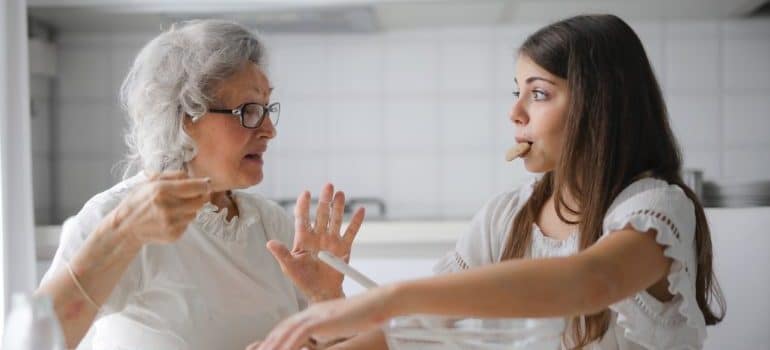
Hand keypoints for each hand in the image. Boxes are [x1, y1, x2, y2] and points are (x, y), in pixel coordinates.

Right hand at [110, 170, 210, 245]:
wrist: (125, 227)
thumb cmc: (138, 201)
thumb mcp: (150, 182)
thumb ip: (174, 176)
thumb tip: (196, 177)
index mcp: (161, 190)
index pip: (196, 187)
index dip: (205, 185)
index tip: (206, 184)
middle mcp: (167, 207)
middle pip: (200, 201)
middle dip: (200, 196)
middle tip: (193, 194)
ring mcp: (171, 223)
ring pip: (195, 213)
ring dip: (190, 209)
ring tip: (175, 207)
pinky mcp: (174, 235)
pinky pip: (188, 224)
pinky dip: (183, 220)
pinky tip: (170, 218)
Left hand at [257, 287, 394, 349]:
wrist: (378, 302)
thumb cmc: (363, 315)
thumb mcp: (338, 326)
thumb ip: (325, 331)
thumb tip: (317, 340)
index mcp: (312, 314)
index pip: (286, 328)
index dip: (272, 340)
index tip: (263, 349)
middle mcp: (310, 313)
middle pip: (281, 330)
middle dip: (267, 344)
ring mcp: (315, 315)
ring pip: (286, 333)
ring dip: (273, 346)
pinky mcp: (322, 320)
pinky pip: (299, 335)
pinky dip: (288, 345)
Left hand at [267, 183, 364, 301]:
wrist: (321, 292)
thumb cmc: (303, 280)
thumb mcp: (290, 267)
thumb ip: (282, 254)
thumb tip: (269, 243)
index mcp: (303, 239)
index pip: (302, 218)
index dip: (304, 205)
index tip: (306, 193)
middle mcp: (318, 236)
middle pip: (321, 214)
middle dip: (324, 200)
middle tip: (328, 186)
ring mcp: (332, 241)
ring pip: (336, 219)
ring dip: (338, 207)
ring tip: (340, 193)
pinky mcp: (344, 248)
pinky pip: (351, 232)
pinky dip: (356, 222)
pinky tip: (360, 210)